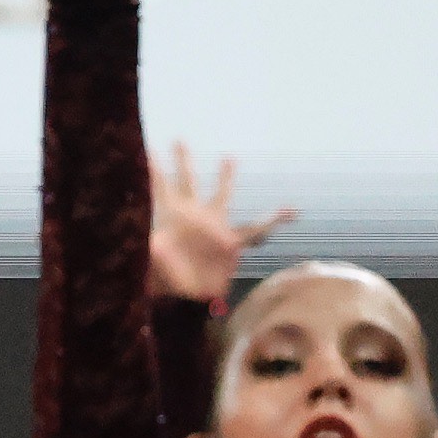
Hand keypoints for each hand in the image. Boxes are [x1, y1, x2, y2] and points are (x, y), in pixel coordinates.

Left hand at [149, 142, 292, 308]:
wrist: (187, 298)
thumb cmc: (163, 277)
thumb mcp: (148, 252)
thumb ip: (144, 238)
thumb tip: (154, 226)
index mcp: (171, 214)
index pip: (159, 185)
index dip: (152, 168)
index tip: (145, 150)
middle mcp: (192, 215)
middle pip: (187, 180)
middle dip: (183, 161)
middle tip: (179, 138)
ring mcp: (213, 225)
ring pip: (221, 194)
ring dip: (225, 176)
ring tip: (229, 157)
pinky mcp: (230, 242)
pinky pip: (256, 229)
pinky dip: (274, 220)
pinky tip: (293, 210)